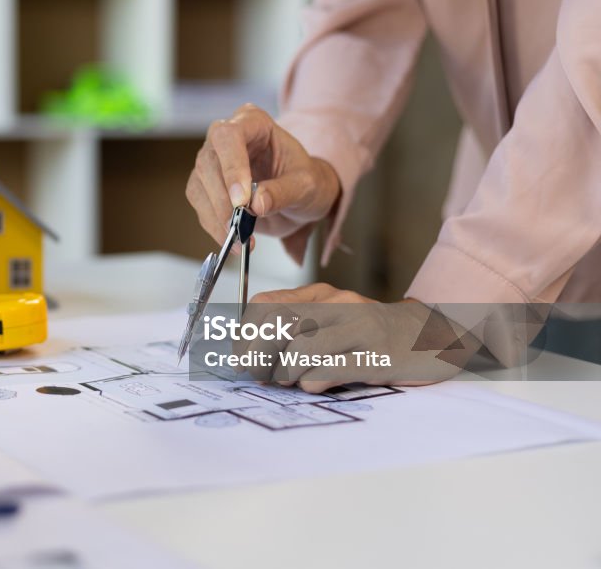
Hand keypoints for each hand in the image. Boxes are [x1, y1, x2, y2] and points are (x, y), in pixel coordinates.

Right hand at [186, 104, 340, 261]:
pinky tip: (233, 239)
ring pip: (199, 186)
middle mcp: (225, 138)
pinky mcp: (204, 186)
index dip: (232, 167)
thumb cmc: (306, 181)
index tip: (242, 200)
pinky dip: (214, 227)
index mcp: (253, 122)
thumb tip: (256, 204)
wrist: (300, 197)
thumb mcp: (307, 186)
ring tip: (241, 238)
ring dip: (217, 216)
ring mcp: (211, 161)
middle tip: (239, 226)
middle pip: (208, 162)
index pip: (229, 137)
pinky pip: (200, 206)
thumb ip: (283, 191)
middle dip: (222, 199)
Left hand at [237, 284, 475, 392]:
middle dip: (259, 357)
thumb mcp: (333, 321)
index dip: (246, 336)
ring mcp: (359, 329)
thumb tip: (250, 360)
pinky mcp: (377, 356)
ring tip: (295, 381)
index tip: (244, 360)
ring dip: (287, 374)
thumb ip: (295, 333)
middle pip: (276, 325)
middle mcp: (337, 305)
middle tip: (264, 376)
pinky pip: (329, 371)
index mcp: (320, 295)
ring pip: (299, 351)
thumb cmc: (372, 335)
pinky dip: (313, 383)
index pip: (265, 305)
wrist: (435, 334)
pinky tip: (319, 384)